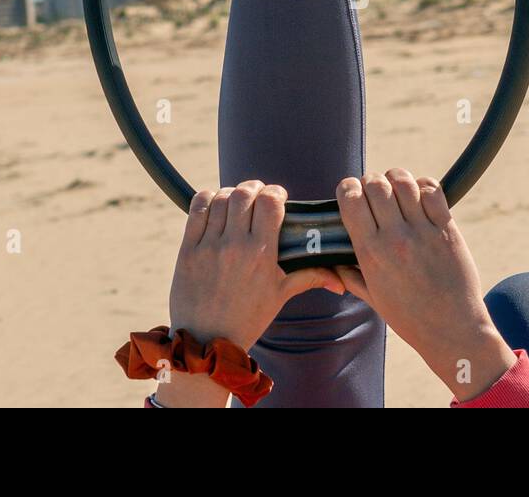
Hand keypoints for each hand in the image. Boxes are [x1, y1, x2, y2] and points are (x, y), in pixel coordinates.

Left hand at [158, 181, 343, 406]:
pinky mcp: (188, 249)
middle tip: (258, 195)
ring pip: (221, 198)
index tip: (279, 197)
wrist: (206, 341)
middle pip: (245, 194)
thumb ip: (309, 278)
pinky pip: (196, 209)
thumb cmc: (248, 319)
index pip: (270, 202)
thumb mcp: (280, 296)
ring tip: (238, 202)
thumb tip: (340, 281)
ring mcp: (209, 246)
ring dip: (232, 193)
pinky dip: (207, 199)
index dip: (276, 192)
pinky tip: (215, 205)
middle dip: (255, 188)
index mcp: (262, 254)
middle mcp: (235, 246)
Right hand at [335, 169, 516, 401]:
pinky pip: (433, 191)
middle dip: (371, 181)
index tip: (351, 193)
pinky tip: (420, 196)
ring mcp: (423, 232)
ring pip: (403, 182)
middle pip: (375, 184)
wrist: (451, 329)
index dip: (347, 188)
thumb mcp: (372, 298)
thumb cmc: (409, 317)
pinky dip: (424, 185)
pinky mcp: (447, 230)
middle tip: (375, 192)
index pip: (351, 199)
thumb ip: (350, 275)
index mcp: (370, 253)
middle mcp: (395, 238)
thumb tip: (335, 259)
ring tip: (397, 190)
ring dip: (396, 179)